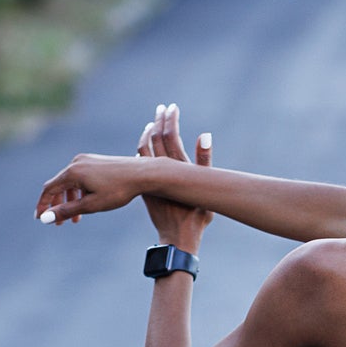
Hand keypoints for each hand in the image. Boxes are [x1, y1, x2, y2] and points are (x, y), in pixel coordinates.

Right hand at [35, 152, 140, 224]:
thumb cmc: (118, 190)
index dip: (43, 205)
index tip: (40, 219)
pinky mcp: (96, 161)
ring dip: (70, 201)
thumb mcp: (91, 205)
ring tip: (75, 219)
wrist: (143, 174)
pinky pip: (81, 178)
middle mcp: (77, 162)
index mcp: (72, 172)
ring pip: (71, 183)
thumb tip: (46, 218)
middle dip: (58, 205)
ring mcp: (87, 160)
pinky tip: (86, 204)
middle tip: (59, 224)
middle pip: (59, 185)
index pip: (49, 189)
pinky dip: (79, 192)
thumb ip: (66, 211)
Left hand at [138, 101, 212, 250]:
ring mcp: (150, 180)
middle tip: (162, 108)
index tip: (172, 107)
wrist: (177, 239)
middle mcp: (160, 171)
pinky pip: (139, 164)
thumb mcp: (206, 189)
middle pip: (156, 138)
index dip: (170, 119)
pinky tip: (144, 146)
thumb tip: (205, 134)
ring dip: (148, 134)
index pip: (170, 136)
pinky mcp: (144, 189)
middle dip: (159, 121)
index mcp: (176, 168)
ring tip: (152, 123)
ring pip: (144, 149)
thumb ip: (205, 160)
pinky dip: (142, 151)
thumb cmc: (197, 218)